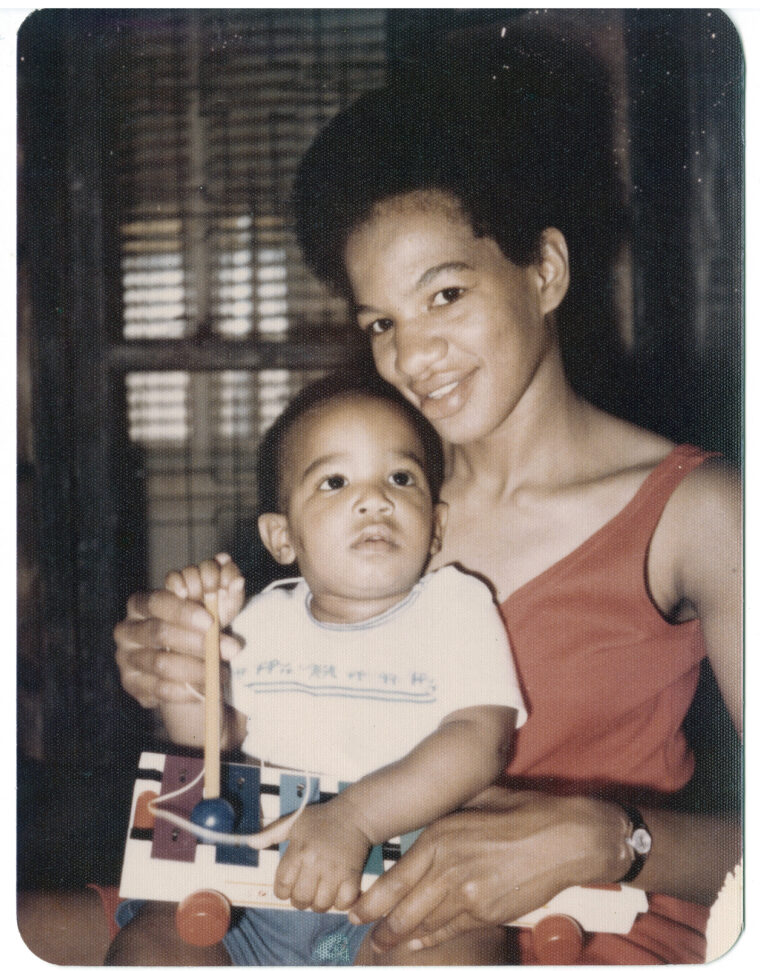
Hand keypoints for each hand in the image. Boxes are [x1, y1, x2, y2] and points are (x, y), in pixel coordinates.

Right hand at [114, 553, 244, 707]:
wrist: (183, 666)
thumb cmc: (194, 630)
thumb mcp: (205, 612)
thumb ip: (218, 597)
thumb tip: (238, 581)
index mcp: (140, 604)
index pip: (157, 601)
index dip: (183, 610)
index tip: (210, 621)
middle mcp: (127, 629)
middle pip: (158, 632)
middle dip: (197, 642)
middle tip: (231, 650)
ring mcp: (126, 658)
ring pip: (161, 664)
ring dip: (197, 669)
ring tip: (223, 672)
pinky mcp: (131, 684)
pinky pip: (159, 688)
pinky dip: (186, 690)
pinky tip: (206, 689)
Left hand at [274, 801, 371, 912]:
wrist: (354, 814)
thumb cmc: (322, 818)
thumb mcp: (294, 821)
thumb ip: (271, 833)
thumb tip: (251, 843)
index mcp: (298, 851)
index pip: (282, 886)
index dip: (282, 890)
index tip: (289, 886)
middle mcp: (314, 863)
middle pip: (300, 900)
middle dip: (300, 899)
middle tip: (306, 890)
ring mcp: (334, 871)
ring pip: (320, 905)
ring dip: (319, 903)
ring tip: (321, 892)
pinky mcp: (352, 876)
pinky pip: (342, 904)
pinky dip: (339, 903)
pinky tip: (338, 893)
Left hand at [348, 787, 629, 952]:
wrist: (562, 837)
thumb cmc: (520, 812)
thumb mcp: (475, 802)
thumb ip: (446, 815)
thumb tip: (426, 821)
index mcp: (440, 836)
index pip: (396, 877)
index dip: (372, 899)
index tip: (356, 909)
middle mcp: (447, 866)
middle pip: (402, 907)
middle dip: (378, 924)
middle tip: (360, 932)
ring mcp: (467, 893)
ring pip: (424, 923)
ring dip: (400, 937)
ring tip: (382, 945)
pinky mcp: (486, 911)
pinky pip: (450, 930)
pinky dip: (430, 940)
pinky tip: (417, 945)